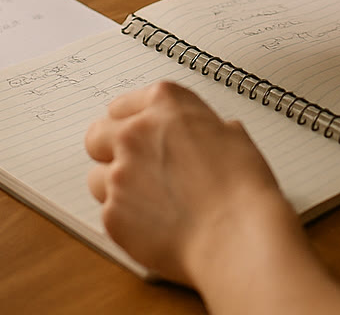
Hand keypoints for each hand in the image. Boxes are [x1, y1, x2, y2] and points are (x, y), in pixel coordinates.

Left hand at [86, 81, 291, 284]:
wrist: (235, 234)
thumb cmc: (241, 187)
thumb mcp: (230, 136)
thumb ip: (198, 129)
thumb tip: (199, 136)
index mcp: (164, 103)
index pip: (123, 105)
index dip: (133, 123)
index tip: (139, 135)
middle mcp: (134, 133)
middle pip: (97, 135)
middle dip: (110, 150)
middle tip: (136, 167)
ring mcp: (119, 174)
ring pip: (98, 177)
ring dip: (117, 187)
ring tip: (151, 202)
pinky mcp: (112, 214)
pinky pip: (109, 213)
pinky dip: (127, 220)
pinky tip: (157, 225)